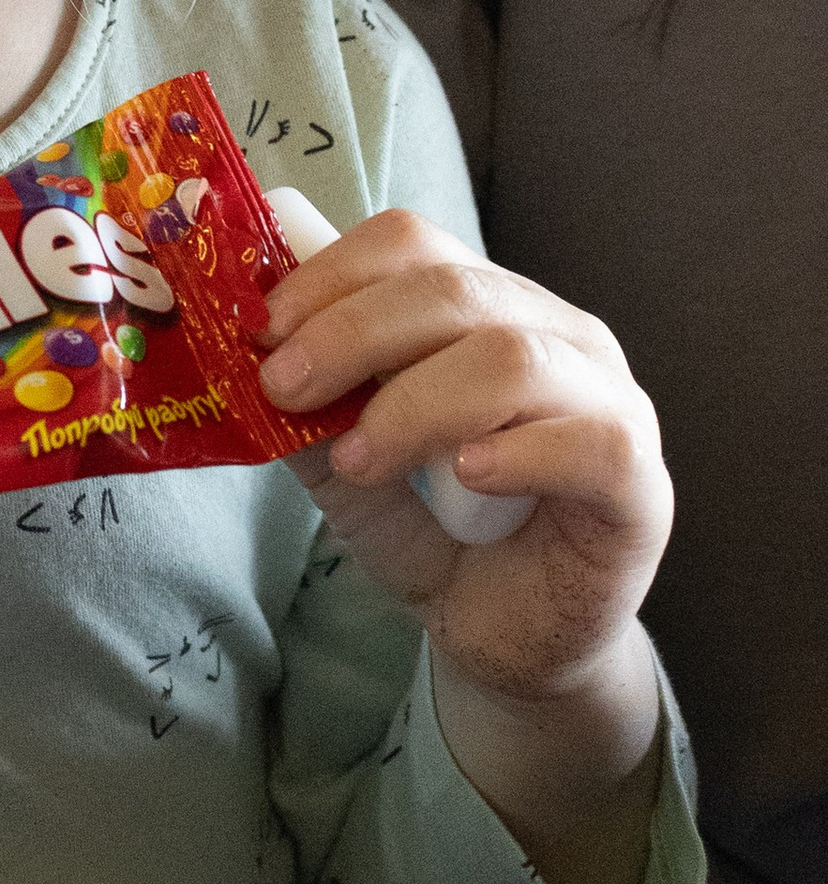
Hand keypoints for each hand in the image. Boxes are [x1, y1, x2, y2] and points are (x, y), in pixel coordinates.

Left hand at [257, 211, 671, 708]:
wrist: (512, 640)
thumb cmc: (439, 533)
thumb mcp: (350, 467)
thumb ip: (310, 412)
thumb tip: (241, 361)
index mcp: (487, 307)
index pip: (413, 244)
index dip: (330, 274)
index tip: (262, 330)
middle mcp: (557, 336)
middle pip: (454, 290)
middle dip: (352, 332)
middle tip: (286, 388)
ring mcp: (611, 401)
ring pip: (513, 357)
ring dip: (415, 403)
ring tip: (360, 458)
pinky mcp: (641, 484)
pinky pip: (590, 441)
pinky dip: (517, 451)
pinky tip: (467, 476)